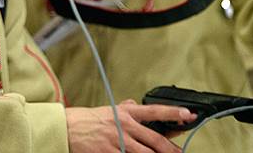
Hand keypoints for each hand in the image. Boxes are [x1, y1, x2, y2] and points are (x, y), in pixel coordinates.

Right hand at [66, 100, 196, 152]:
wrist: (64, 129)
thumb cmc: (83, 120)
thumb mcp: (105, 111)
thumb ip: (123, 109)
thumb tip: (135, 104)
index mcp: (123, 113)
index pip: (153, 111)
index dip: (173, 113)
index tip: (188, 115)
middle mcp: (123, 126)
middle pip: (154, 139)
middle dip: (171, 148)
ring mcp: (117, 141)